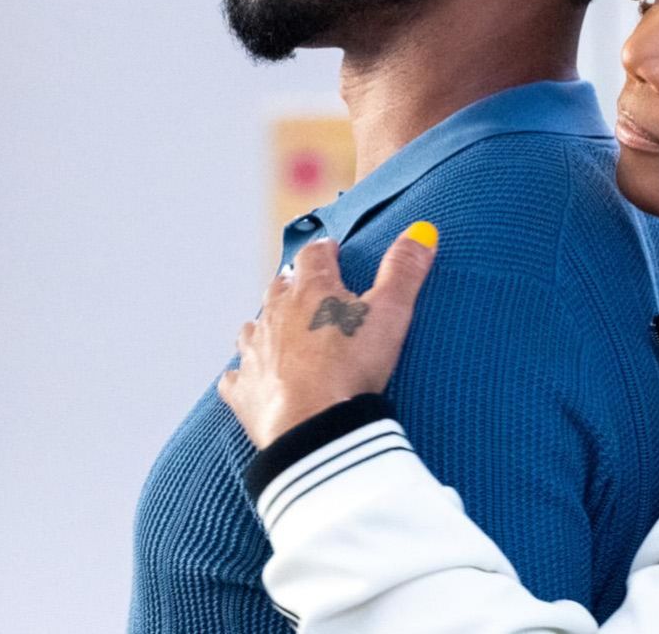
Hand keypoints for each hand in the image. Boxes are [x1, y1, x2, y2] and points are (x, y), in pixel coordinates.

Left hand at [219, 222, 438, 448]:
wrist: (314, 426)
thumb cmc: (354, 367)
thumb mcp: (391, 313)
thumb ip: (404, 270)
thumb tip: (422, 231)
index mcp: (310, 290)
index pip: (314, 255)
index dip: (325, 251)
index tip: (333, 253)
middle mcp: (275, 313)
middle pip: (280, 287)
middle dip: (295, 285)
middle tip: (311, 291)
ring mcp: (255, 351)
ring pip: (254, 326)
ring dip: (268, 324)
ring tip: (283, 330)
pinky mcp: (243, 389)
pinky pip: (236, 375)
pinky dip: (245, 372)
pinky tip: (251, 376)